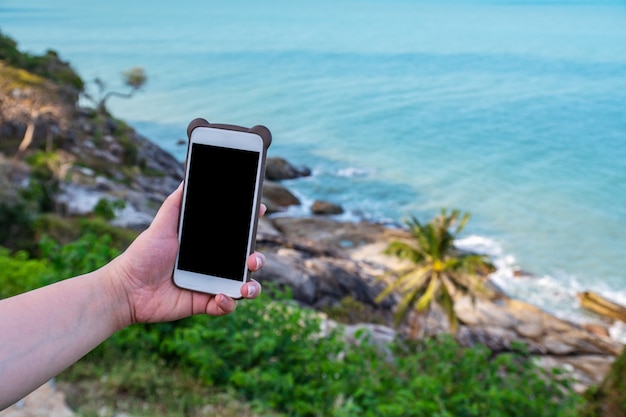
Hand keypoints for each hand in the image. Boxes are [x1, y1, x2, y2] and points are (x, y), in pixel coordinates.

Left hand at [108, 183, 264, 326]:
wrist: (126, 289)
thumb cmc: (142, 255)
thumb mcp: (161, 225)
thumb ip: (175, 203)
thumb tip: (187, 178)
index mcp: (206, 244)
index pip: (235, 234)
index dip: (250, 223)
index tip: (259, 210)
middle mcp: (213, 264)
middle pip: (246, 261)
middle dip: (257, 258)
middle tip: (252, 258)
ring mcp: (210, 284)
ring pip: (243, 286)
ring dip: (252, 286)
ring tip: (245, 285)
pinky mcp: (204, 304)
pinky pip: (226, 306)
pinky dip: (229, 303)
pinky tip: (220, 297)